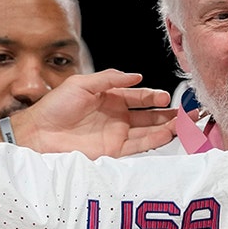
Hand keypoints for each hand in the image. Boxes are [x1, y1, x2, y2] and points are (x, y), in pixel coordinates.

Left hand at [2, 69, 175, 157]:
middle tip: (189, 112)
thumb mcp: (83, 84)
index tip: (169, 96)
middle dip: (169, 114)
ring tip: (186, 123)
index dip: (155, 96)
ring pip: (149, 131)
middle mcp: (117, 118)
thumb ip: (110, 78)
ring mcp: (116, 135)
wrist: (38, 133)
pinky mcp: (113, 152)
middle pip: (149, 116)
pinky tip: (168, 134)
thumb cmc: (55, 106)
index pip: (139, 97)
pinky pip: (139, 146)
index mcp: (110, 99)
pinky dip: (155, 140)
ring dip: (168, 127)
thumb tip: (137, 76)